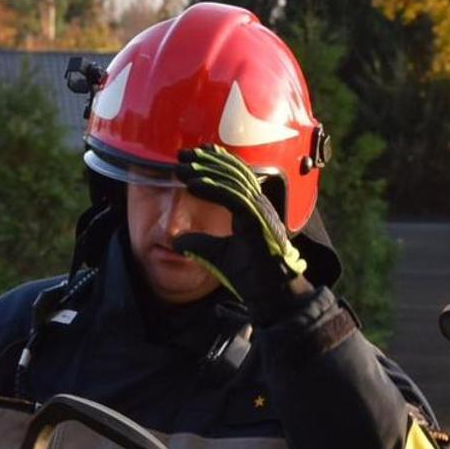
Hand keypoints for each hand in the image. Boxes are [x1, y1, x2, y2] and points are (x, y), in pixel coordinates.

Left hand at [171, 145, 313, 320]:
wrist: (272, 294)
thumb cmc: (252, 276)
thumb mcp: (217, 256)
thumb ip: (199, 244)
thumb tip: (176, 241)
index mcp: (252, 210)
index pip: (234, 178)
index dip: (214, 164)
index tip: (192, 157)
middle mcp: (258, 205)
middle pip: (232, 172)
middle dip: (205, 161)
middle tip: (181, 154)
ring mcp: (259, 211)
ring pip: (231, 180)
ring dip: (204, 171)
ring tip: (181, 167)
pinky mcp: (256, 220)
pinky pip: (232, 197)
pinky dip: (212, 188)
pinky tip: (193, 184)